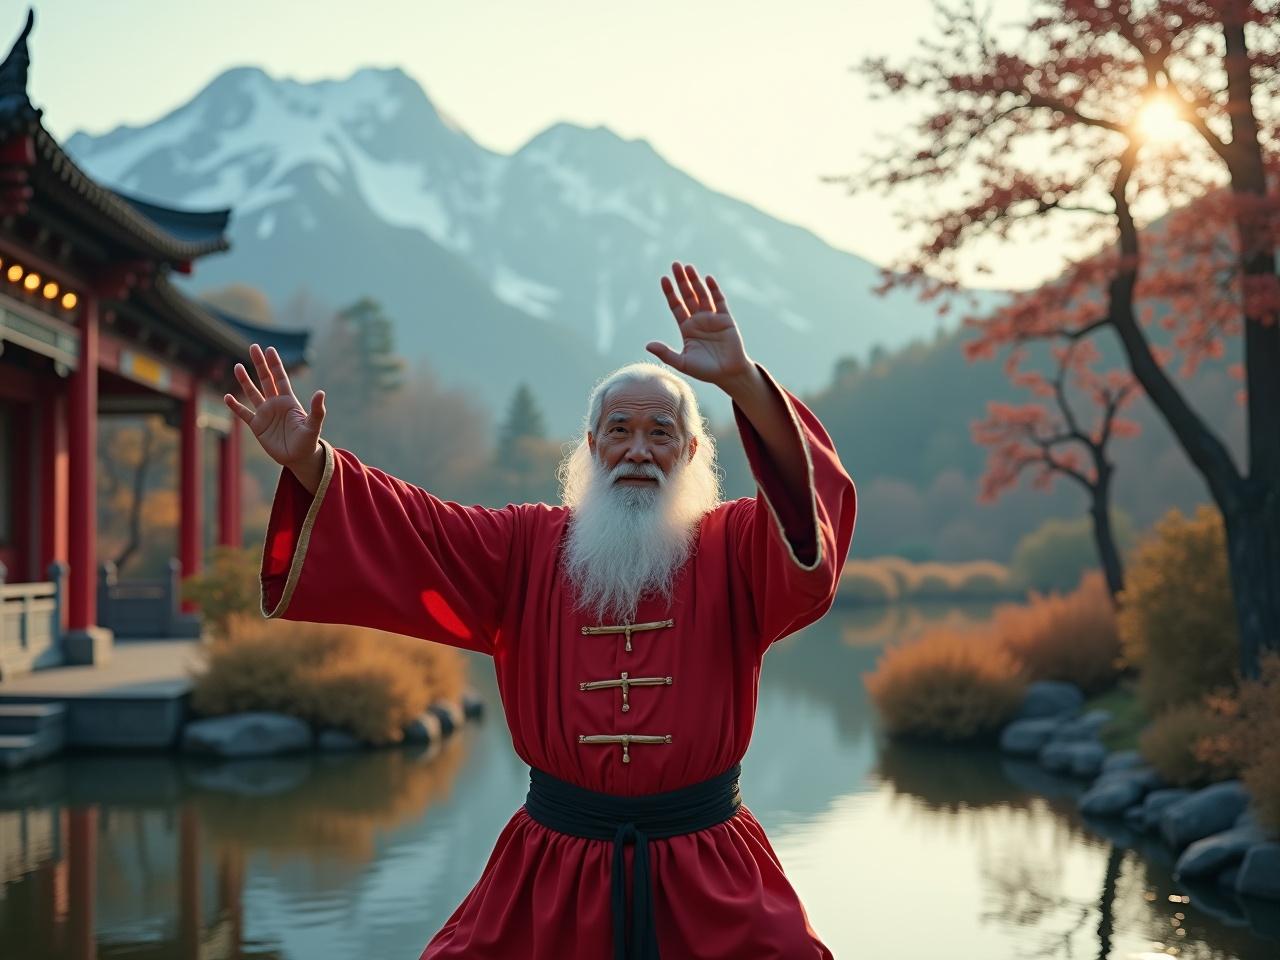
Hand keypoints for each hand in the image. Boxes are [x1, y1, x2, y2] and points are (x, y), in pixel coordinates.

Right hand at [223, 343, 324, 468]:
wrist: (298, 458)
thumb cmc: (308, 441)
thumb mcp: (313, 425)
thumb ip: (316, 410)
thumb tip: (321, 393)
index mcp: (289, 401)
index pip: (280, 378)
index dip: (275, 364)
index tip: (270, 349)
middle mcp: (275, 404)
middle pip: (265, 380)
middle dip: (260, 364)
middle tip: (253, 346)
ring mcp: (265, 414)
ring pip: (252, 393)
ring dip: (245, 380)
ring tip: (237, 366)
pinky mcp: (257, 426)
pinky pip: (244, 414)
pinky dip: (235, 406)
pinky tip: (227, 397)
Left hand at [648, 261, 752, 388]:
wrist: (728, 374)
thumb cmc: (705, 370)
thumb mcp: (682, 363)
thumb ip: (666, 354)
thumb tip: (647, 345)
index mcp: (687, 328)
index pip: (676, 306)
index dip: (670, 292)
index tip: (663, 279)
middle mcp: (698, 320)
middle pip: (688, 296)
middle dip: (682, 281)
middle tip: (675, 265)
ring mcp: (712, 318)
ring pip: (702, 295)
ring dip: (695, 281)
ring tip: (688, 267)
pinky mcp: (726, 319)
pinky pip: (719, 301)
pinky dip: (714, 290)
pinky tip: (708, 279)